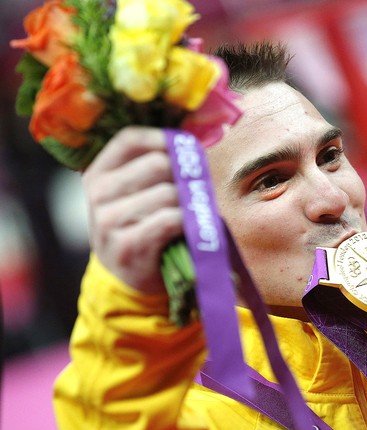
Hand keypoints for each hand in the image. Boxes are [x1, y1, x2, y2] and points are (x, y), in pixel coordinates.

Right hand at [82, 127, 182, 293]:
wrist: (128, 279)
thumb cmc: (141, 227)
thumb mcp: (136, 194)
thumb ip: (152, 167)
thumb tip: (191, 143)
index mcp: (99, 173)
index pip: (131, 139)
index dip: (165, 140)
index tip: (186, 152)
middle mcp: (98, 193)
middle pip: (157, 164)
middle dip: (184, 176)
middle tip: (194, 192)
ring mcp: (109, 220)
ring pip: (168, 193)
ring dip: (189, 204)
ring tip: (192, 215)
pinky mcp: (127, 245)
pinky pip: (171, 219)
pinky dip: (187, 222)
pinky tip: (187, 229)